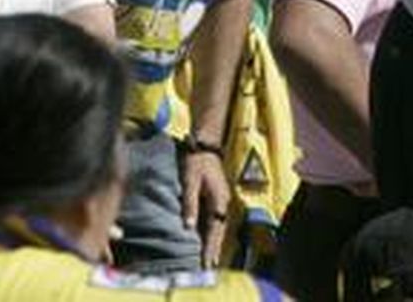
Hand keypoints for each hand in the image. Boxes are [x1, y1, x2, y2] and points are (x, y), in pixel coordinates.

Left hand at [181, 148, 231, 267]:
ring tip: (209, 259)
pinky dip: (212, 232)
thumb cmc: (195, 161)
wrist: (204, 145)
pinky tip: (207, 240)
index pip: (215, 229)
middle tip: (208, 266)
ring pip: (218, 226)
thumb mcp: (189, 181)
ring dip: (214, 242)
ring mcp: (222, 200)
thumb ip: (190, 204)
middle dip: (214, 249)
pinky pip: (215, 219)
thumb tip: (188, 227)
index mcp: (219, 200)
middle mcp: (223, 202)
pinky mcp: (217, 198)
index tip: (207, 262)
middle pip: (219, 230)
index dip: (211, 247)